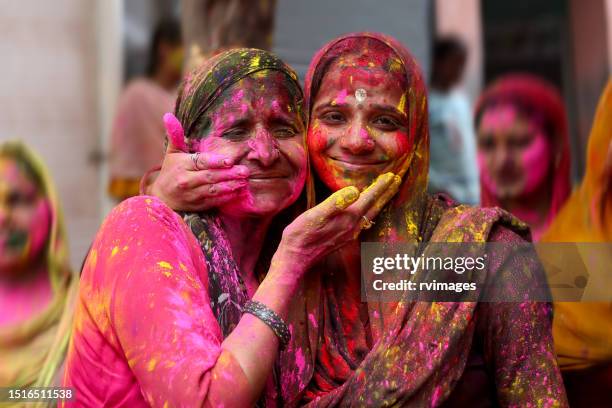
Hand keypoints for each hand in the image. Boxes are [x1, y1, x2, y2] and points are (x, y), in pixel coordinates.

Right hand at [148, 129, 250, 212]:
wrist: (161, 198)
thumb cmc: (170, 171)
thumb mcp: (172, 152)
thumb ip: (175, 135)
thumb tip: (169, 116)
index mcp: (182, 165)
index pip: (201, 162)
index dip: (215, 161)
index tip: (229, 160)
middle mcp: (187, 180)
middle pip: (210, 176)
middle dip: (229, 174)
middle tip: (245, 171)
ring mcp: (192, 194)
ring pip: (213, 190)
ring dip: (230, 186)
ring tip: (243, 182)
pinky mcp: (198, 205)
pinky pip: (213, 201)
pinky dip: (225, 198)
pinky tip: (237, 192)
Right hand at [275, 172, 401, 274]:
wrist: (295, 259)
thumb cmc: (301, 235)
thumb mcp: (315, 215)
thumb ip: (336, 202)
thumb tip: (355, 190)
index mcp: (348, 218)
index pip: (368, 198)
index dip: (380, 186)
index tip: (392, 175)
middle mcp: (353, 227)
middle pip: (375, 207)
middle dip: (386, 193)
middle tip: (397, 179)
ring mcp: (350, 234)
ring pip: (371, 215)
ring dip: (380, 202)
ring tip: (387, 192)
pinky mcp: (344, 238)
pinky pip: (363, 221)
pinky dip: (370, 211)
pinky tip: (367, 211)